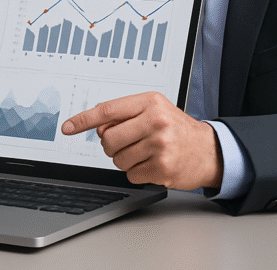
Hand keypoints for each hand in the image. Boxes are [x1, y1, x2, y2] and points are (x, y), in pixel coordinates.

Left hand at [61, 91, 222, 190]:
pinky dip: (137, 172)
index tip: (67, 127)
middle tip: (129, 143)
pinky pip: (130, 174)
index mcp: (150, 102)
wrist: (209, 150)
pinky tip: (153, 164)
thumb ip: (124, 115)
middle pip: (108, 139)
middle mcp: (155, 121)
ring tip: (146, 153)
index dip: (83, 120)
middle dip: (112, 145)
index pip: (107, 110)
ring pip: (117, 159)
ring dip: (126, 160)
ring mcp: (160, 146)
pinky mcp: (162, 168)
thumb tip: (97, 127)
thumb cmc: (176, 129)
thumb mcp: (154, 110)